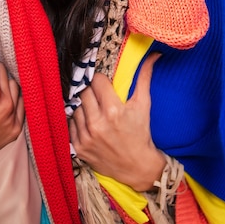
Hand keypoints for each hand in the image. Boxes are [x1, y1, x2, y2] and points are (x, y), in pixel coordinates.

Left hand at [69, 53, 164, 191]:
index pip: (96, 81)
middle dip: (91, 92)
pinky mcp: (79, 148)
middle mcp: (97, 124)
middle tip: (100, 98)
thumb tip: (154, 55)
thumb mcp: (144, 105)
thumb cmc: (141, 134)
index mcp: (113, 111)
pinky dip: (78, 122)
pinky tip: (89, 124)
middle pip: (84, 92)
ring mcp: (86, 137)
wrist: (137, 168)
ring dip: (84, 107)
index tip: (105, 85)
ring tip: (95, 111)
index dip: (101, 81)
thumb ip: (144, 77)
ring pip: (75, 107)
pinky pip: (70, 124)